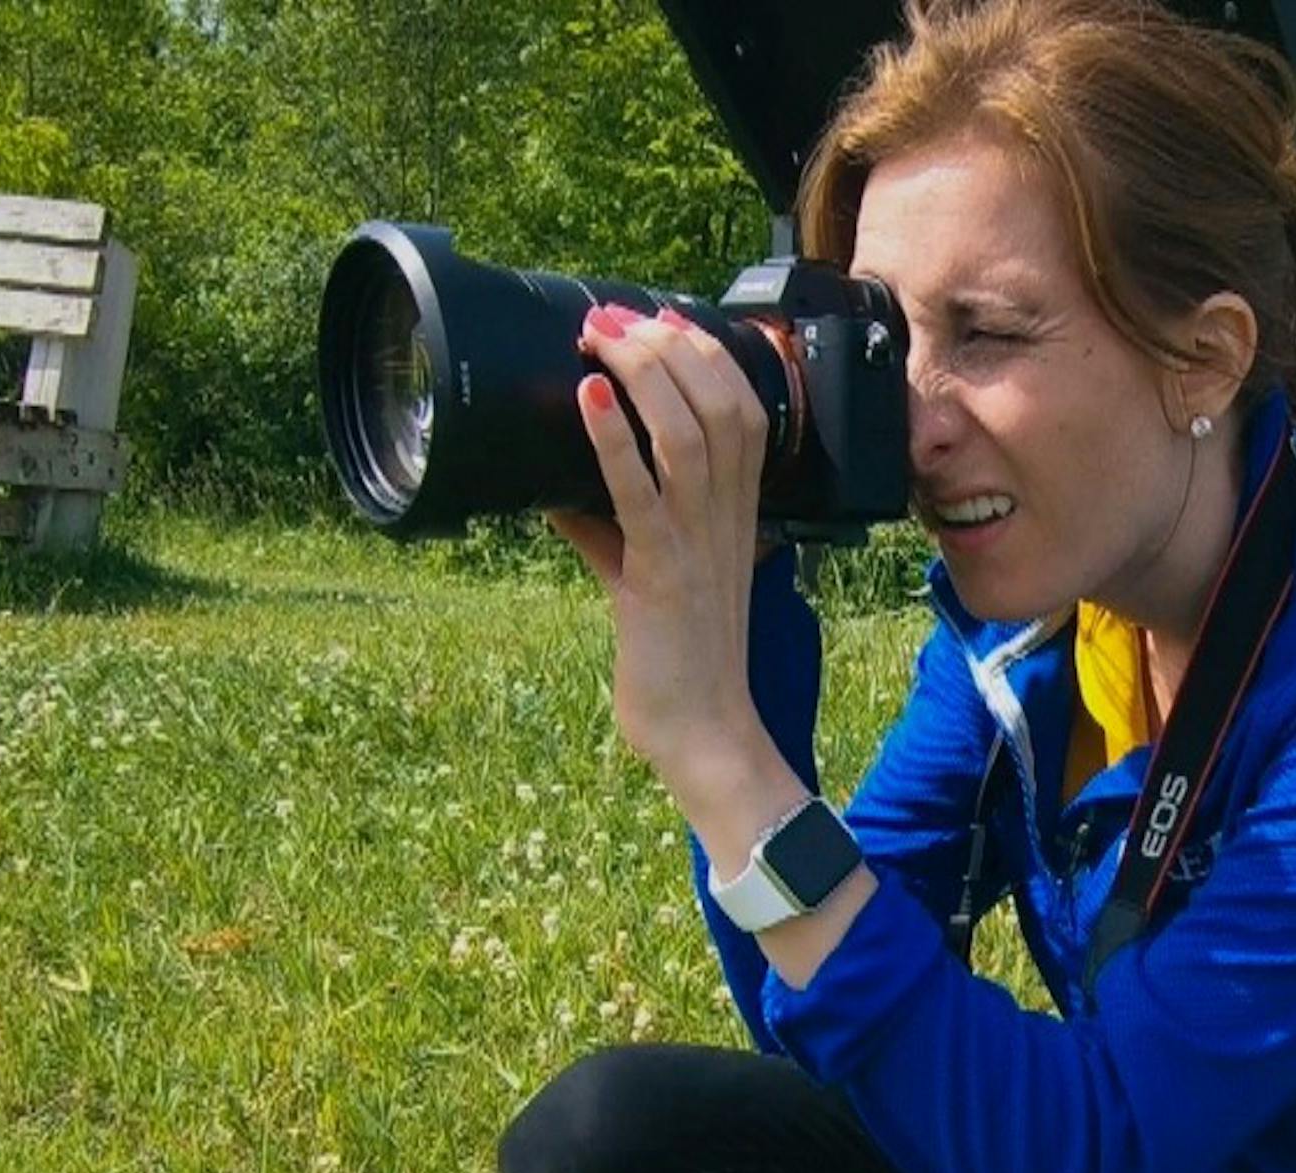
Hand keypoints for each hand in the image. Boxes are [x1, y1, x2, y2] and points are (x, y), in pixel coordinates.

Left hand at [546, 304, 771, 801]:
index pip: (741, 408)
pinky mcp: (662, 572)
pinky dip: (612, 436)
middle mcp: (728, 518)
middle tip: (614, 315)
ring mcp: (698, 543)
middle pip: (718, 402)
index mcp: (736, 515)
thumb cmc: (677, 662)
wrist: (704, 733)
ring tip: (601, 336)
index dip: (705, 352)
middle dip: (668, 345)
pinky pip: (640, 490)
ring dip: (643, 373)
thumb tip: (554, 489)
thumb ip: (608, 531)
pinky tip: (588, 394)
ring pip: (688, 431)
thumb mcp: (644, 579)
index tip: (661, 318)